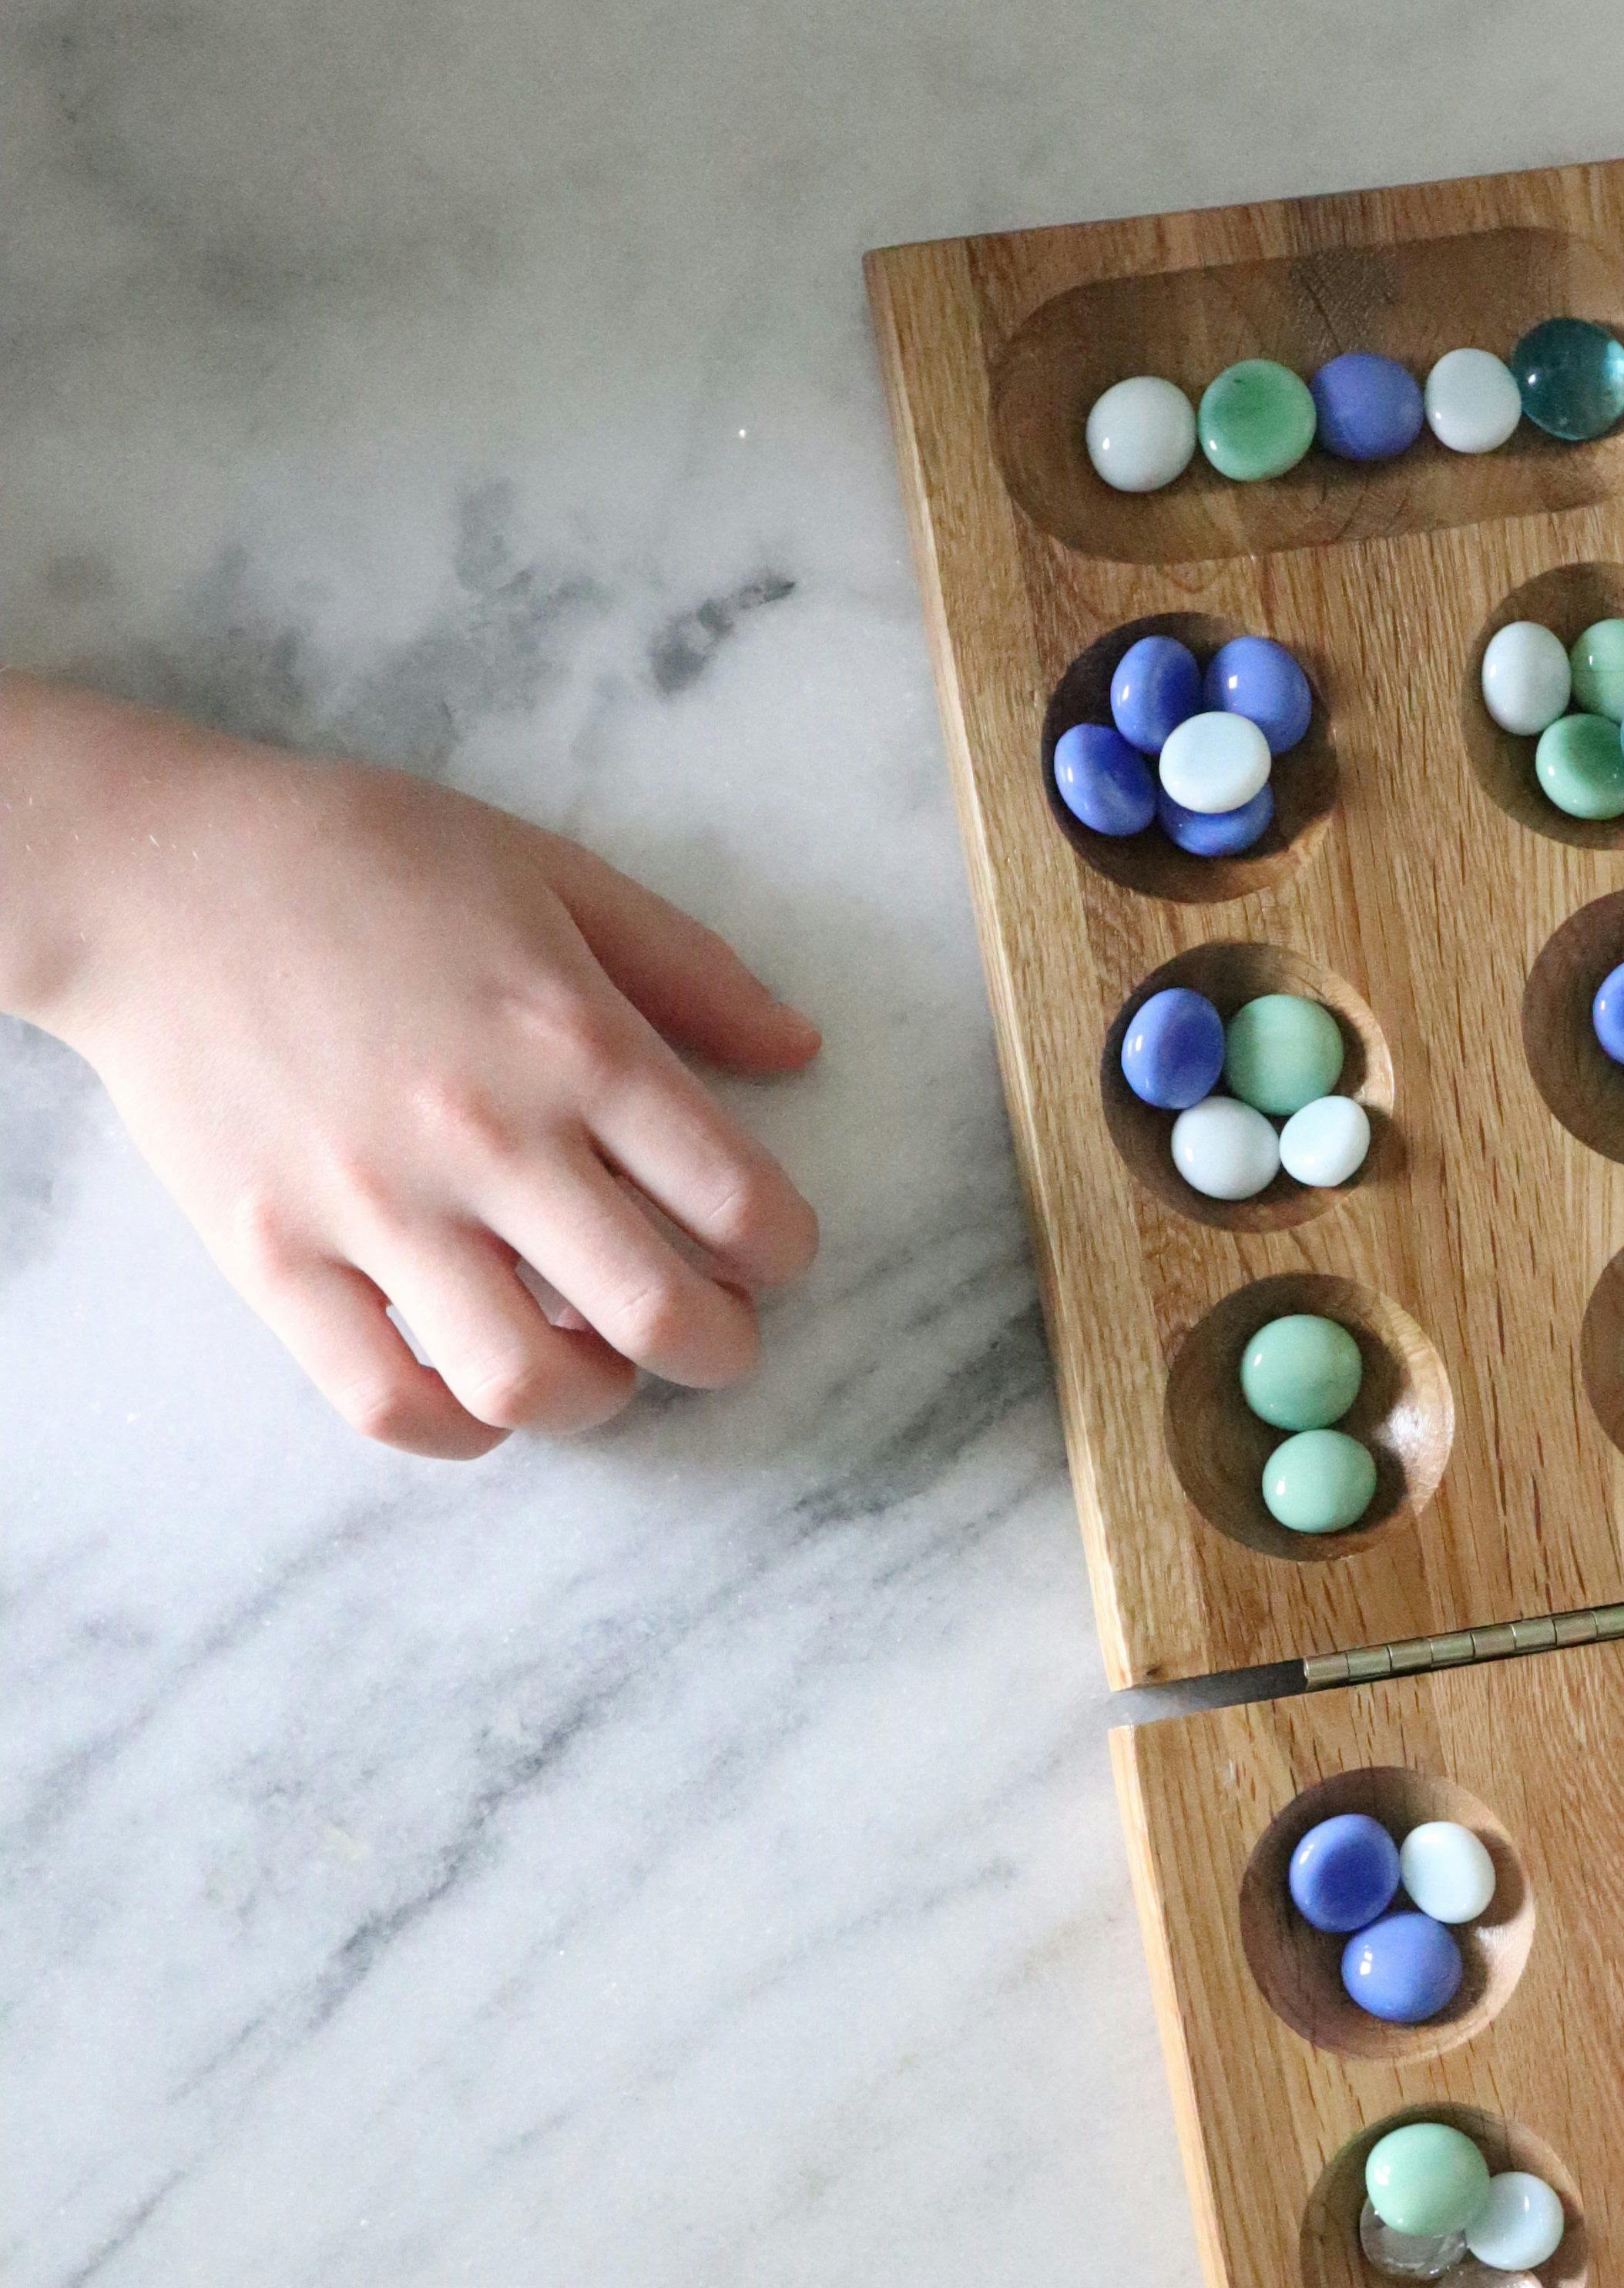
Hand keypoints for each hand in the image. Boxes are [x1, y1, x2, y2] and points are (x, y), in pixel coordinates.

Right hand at [2, 679, 819, 1457]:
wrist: (157, 873)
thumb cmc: (361, 858)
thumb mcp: (550, 873)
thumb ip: (688, 969)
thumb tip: (801, 1050)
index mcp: (574, 1041)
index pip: (742, 1204)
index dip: (786, 1254)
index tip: (771, 1255)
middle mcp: (489, 1138)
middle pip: (661, 1317)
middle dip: (722, 1350)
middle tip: (714, 1336)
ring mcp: (377, 1207)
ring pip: (533, 1382)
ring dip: (597, 1399)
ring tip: (597, 1364)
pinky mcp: (277, 1257)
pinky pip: (388, 1401)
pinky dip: (458, 1429)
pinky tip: (483, 1394)